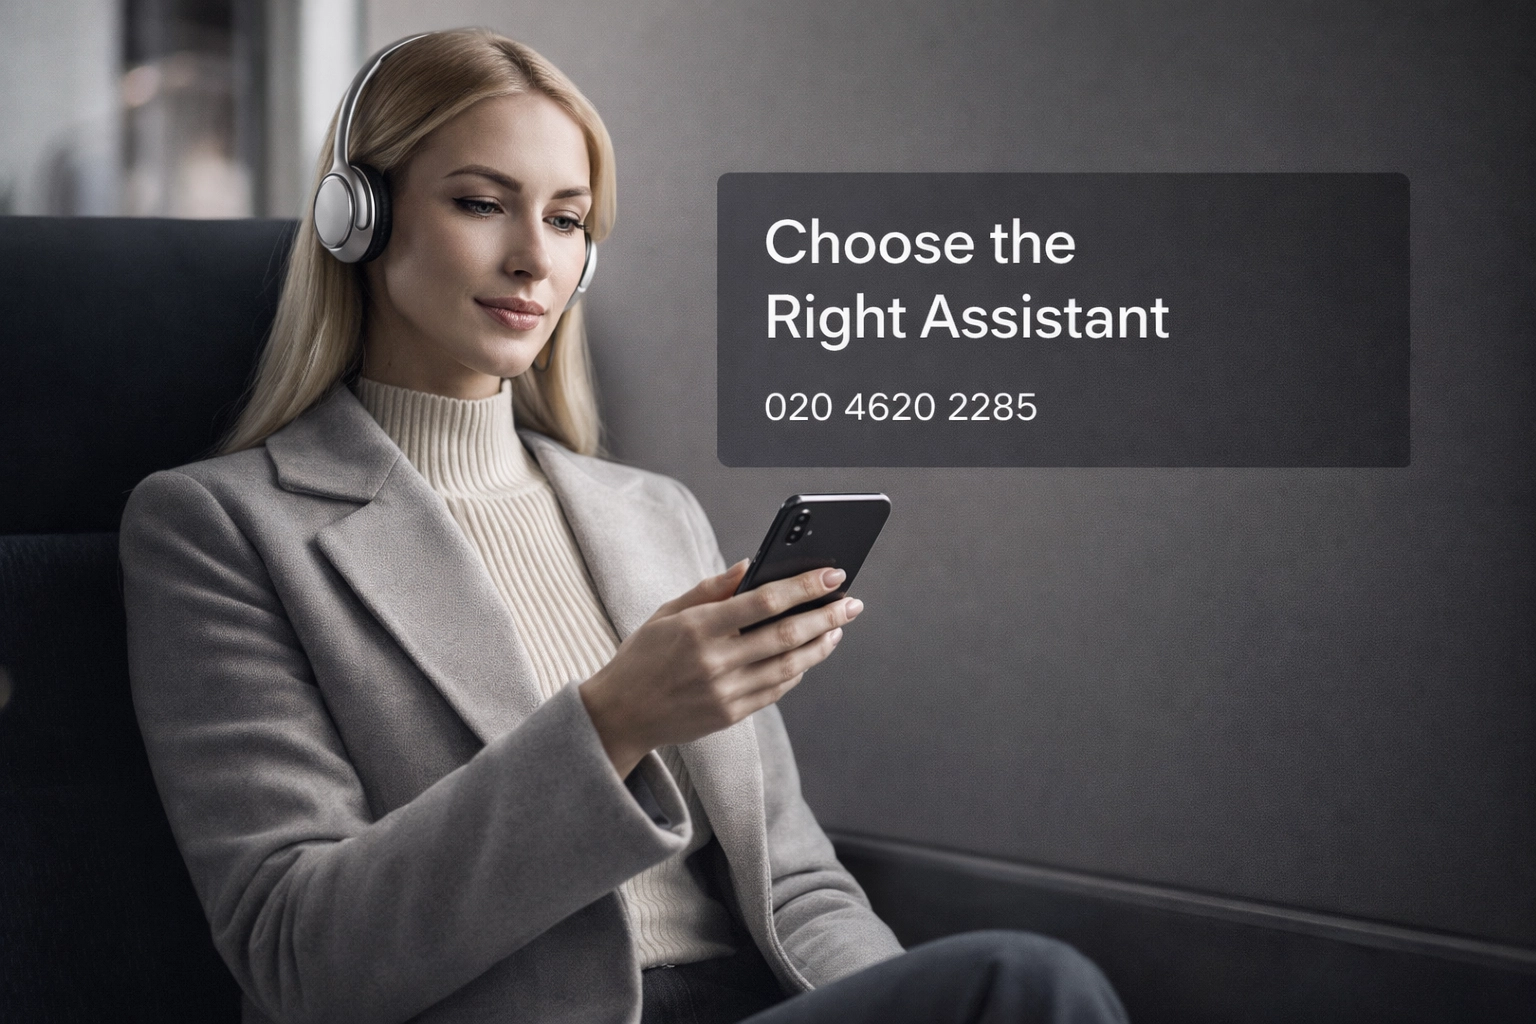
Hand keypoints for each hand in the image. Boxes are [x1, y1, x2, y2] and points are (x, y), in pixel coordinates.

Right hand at [578, 560, 864, 778]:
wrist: (620, 714)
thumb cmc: (644, 654)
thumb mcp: (668, 612)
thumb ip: (711, 589)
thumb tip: (751, 564)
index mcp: (698, 627)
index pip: (764, 602)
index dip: (805, 587)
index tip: (834, 575)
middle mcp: (715, 661)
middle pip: (787, 635)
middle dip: (827, 616)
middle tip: (852, 603)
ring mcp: (725, 692)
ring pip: (790, 666)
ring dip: (820, 645)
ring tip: (837, 628)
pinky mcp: (731, 715)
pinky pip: (776, 690)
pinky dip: (798, 670)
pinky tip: (809, 654)